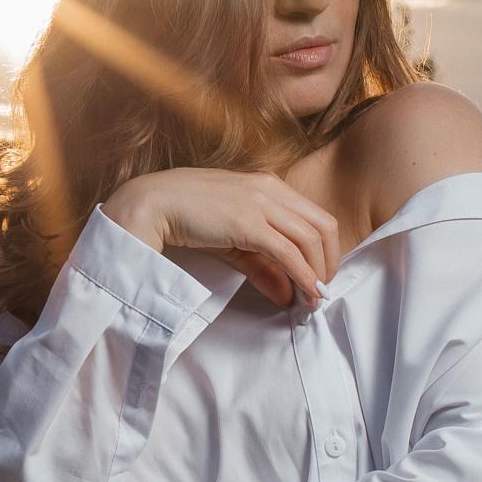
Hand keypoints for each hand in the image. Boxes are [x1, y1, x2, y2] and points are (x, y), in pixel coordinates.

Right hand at [101, 167, 340, 306]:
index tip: (322, 276)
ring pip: (311, 239)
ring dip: (318, 272)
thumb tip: (288, 294)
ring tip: (314, 297)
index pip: (316, 216)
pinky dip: (302, 275)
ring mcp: (260, 202)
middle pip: (323, 226)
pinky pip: (288, 252)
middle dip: (330, 262)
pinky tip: (304, 292)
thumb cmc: (188, 216)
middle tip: (322, 290)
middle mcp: (270, 188)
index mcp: (269, 184)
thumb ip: (263, 264)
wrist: (152, 203)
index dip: (328, 250)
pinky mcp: (248, 222)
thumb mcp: (233, 239)